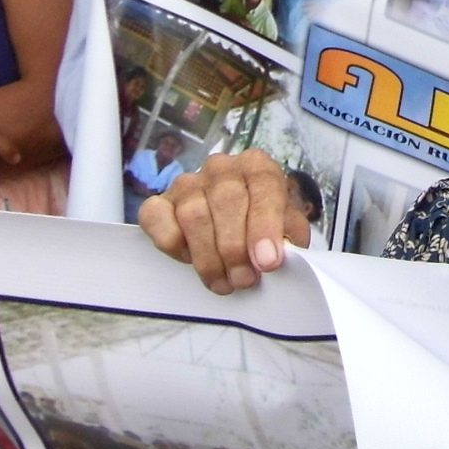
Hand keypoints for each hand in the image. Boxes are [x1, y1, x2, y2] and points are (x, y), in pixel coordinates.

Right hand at [141, 150, 309, 293]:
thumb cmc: (261, 224)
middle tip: (244, 280)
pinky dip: (175, 246)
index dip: (265, 225)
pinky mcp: (159, 202)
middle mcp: (221, 168)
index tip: (267, 262)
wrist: (234, 225)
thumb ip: (289, 234)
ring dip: (208, 257)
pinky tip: (192, 260)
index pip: (263, 185)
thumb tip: (280, 251)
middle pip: (225, 200)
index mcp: (256, 166)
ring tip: (224, 282)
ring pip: (193, 216)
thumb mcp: (286, 226)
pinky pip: (158, 221)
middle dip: (235, 248)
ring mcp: (187, 183)